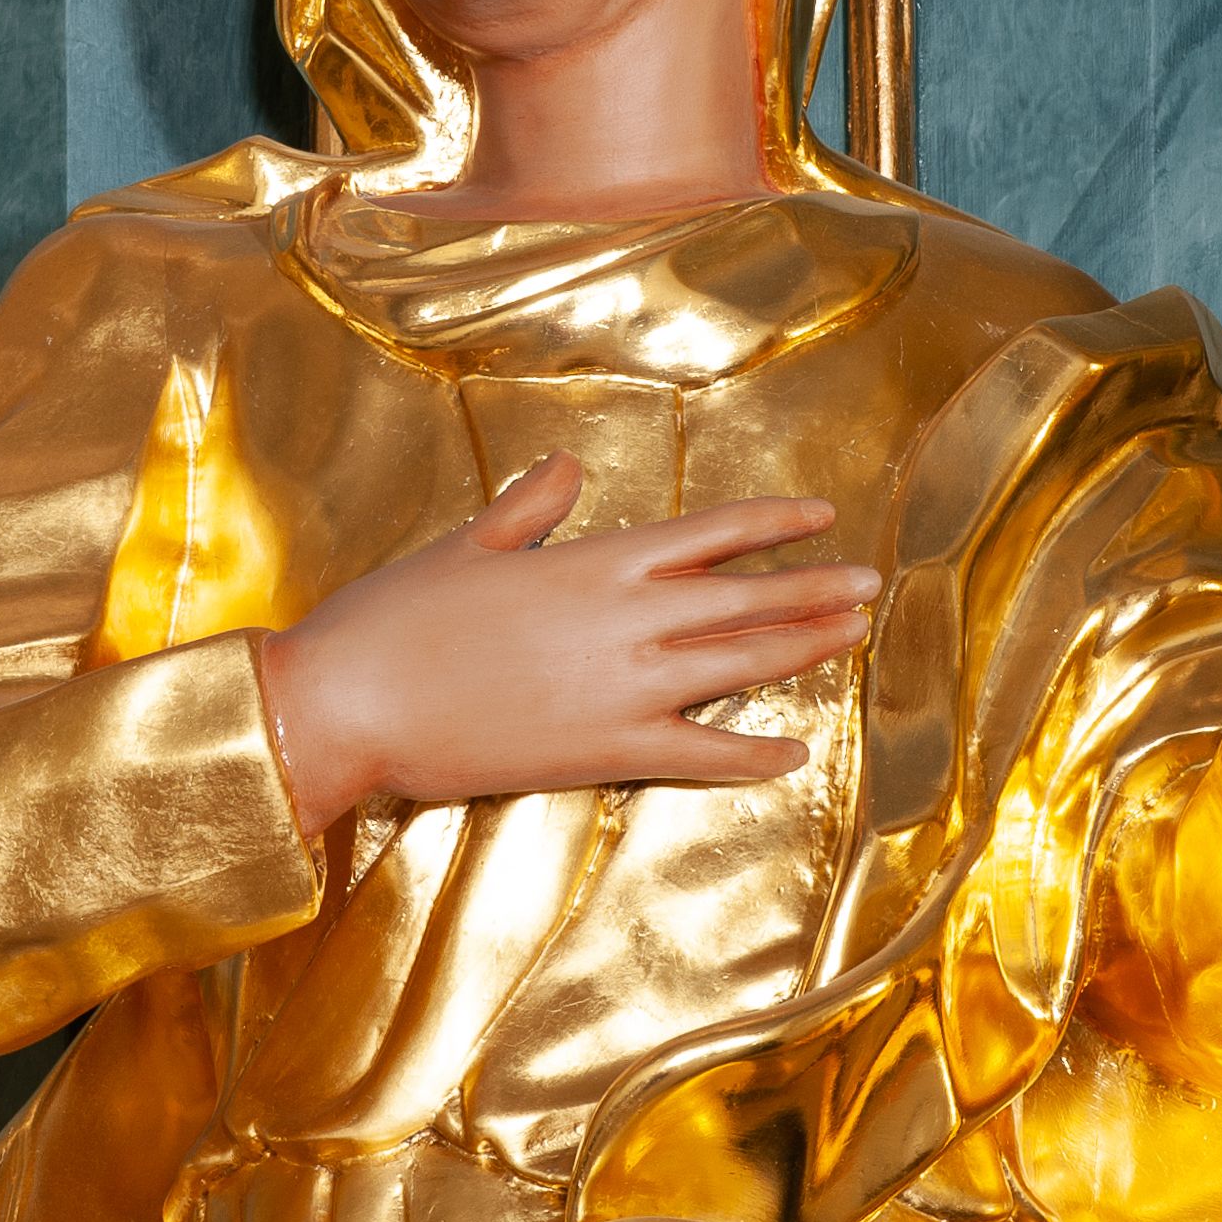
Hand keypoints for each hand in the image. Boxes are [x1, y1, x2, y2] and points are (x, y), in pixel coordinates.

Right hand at [258, 453, 880, 830]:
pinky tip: (794, 752)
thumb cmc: (395, 619)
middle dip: (813, 589)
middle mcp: (623, 619)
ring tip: (852, 637)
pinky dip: (751, 754)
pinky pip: (699, 754)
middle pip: (743, 598)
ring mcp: (621, 687)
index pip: (709, 532)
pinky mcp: (604, 751)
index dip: (772, 523)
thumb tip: (569, 467)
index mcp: (592, 561)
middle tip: (871, 583)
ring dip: (802, 650)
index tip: (822, 515)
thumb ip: (529, 508)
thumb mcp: (466, 545)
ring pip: (736, 664)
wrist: (350, 702)